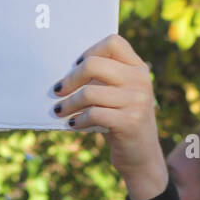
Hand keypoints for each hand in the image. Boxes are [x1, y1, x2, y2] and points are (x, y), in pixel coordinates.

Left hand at [49, 33, 167, 199]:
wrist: (142, 157)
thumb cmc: (121, 122)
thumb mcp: (118, 96)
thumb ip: (103, 79)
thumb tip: (64, 70)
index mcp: (138, 68)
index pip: (113, 42)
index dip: (89, 51)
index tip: (75, 66)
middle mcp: (141, 81)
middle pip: (94, 64)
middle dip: (70, 78)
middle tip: (57, 90)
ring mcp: (138, 101)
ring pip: (89, 92)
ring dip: (68, 103)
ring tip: (59, 110)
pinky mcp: (130, 122)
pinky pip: (93, 114)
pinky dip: (78, 120)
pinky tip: (73, 124)